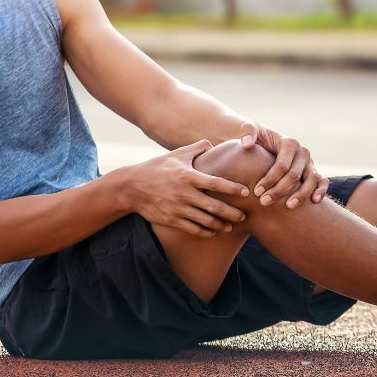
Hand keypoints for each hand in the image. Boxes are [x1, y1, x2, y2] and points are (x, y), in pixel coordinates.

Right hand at [118, 140, 251, 237]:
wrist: (131, 187)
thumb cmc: (156, 168)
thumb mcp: (175, 155)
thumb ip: (196, 148)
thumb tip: (212, 144)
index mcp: (188, 176)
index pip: (216, 183)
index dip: (233, 188)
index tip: (246, 192)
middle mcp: (185, 194)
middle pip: (214, 206)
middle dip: (232, 213)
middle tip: (244, 215)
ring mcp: (178, 209)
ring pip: (205, 221)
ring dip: (221, 225)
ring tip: (231, 227)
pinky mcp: (172, 220)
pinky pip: (193, 229)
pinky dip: (205, 232)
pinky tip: (214, 232)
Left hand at [239, 122, 329, 208]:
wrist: (266, 142)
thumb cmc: (257, 138)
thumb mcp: (249, 129)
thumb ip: (246, 132)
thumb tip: (247, 144)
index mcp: (289, 143)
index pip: (282, 165)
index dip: (269, 179)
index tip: (256, 192)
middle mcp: (302, 152)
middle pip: (294, 175)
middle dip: (279, 190)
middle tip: (264, 202)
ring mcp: (310, 163)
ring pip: (312, 179)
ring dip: (301, 195)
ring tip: (288, 206)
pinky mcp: (313, 172)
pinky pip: (322, 181)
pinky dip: (321, 191)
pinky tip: (314, 202)